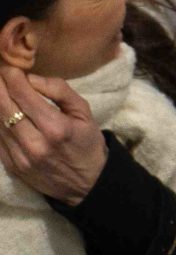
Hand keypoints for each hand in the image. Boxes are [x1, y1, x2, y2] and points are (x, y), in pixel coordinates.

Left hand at [0, 66, 106, 205]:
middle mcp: (35, 143)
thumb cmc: (87, 145)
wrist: (88, 186)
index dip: (12, 76)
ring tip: (0, 92)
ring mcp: (20, 156)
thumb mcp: (85, 114)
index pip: (22, 94)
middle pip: (3, 105)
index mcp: (56, 128)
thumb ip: (60, 91)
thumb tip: (30, 78)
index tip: (10, 68)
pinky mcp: (11, 166)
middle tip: (0, 75)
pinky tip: (3, 113)